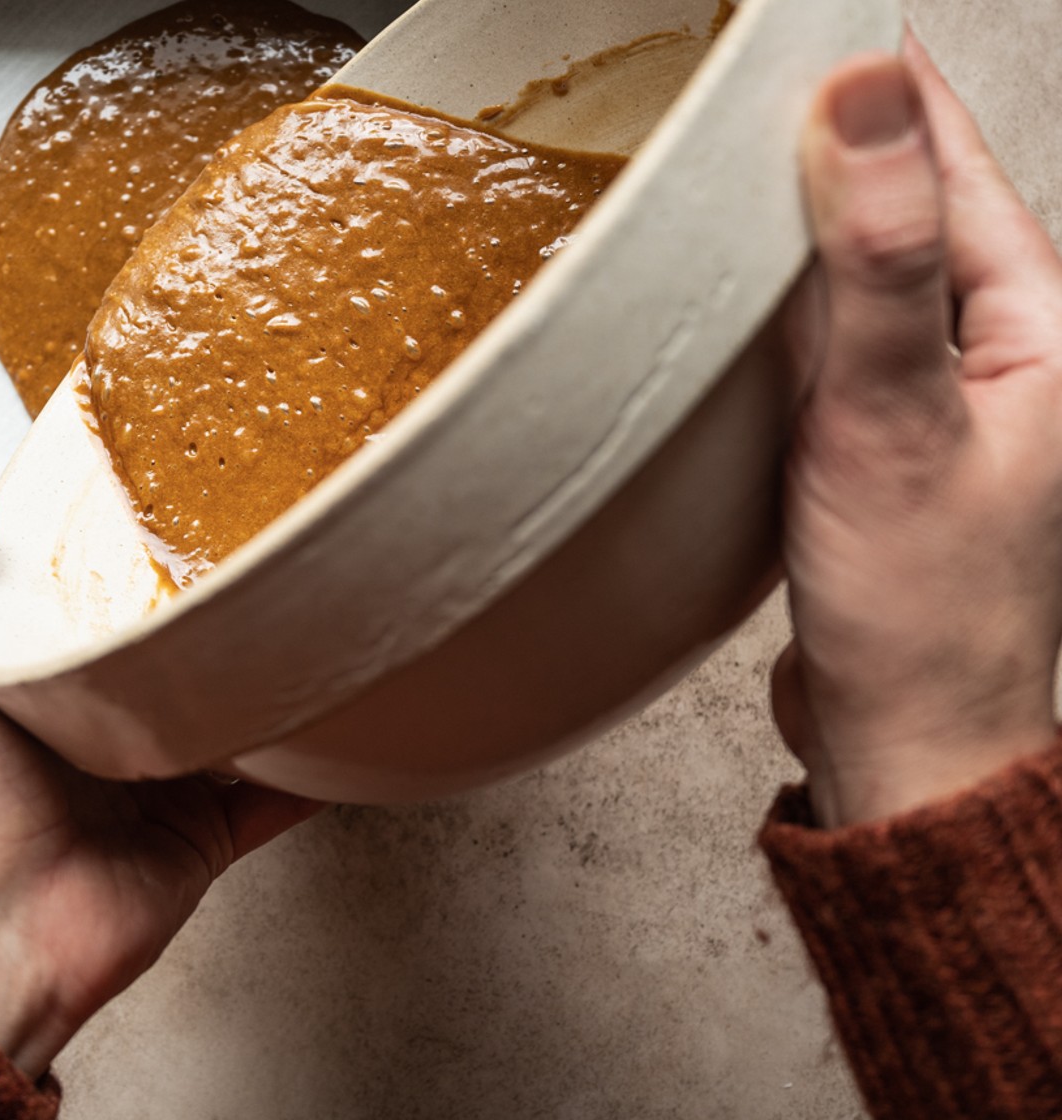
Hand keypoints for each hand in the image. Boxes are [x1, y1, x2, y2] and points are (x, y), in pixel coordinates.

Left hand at [0, 485, 320, 1078]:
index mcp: (51, 682)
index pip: (106, 604)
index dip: (137, 559)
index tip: (178, 509)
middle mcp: (114, 725)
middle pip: (185, 656)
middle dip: (223, 616)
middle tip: (262, 559)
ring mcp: (168, 779)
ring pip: (242, 717)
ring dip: (276, 682)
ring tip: (318, 625)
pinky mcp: (209, 831)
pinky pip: (279, 795)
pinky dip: (313, 768)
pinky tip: (341, 722)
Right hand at [772, 36, 1061, 827]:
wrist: (913, 742)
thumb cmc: (925, 607)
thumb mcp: (898, 417)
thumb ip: (882, 257)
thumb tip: (866, 91)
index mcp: (1031, 316)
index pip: (949, 149)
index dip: (878, 78)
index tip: (792, 23)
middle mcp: (990, 343)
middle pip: (902, 200)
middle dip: (826, 137)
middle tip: (732, 89)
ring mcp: (930, 393)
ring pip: (857, 272)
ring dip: (795, 223)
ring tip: (717, 177)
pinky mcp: (875, 442)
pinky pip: (827, 342)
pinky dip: (778, 308)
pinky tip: (727, 308)